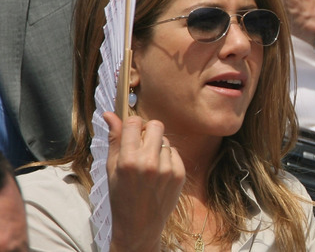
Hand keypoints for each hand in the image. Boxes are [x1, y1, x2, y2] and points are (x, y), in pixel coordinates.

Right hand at [104, 112, 184, 250]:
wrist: (139, 225)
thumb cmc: (121, 196)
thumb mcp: (111, 169)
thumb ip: (114, 140)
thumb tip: (109, 113)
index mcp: (128, 161)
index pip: (133, 123)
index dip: (131, 123)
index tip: (130, 130)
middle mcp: (149, 163)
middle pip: (155, 125)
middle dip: (147, 130)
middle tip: (141, 143)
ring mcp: (167, 169)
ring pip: (165, 140)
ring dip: (157, 146)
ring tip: (148, 164)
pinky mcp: (180, 174)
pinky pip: (174, 153)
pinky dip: (167, 158)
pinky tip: (158, 173)